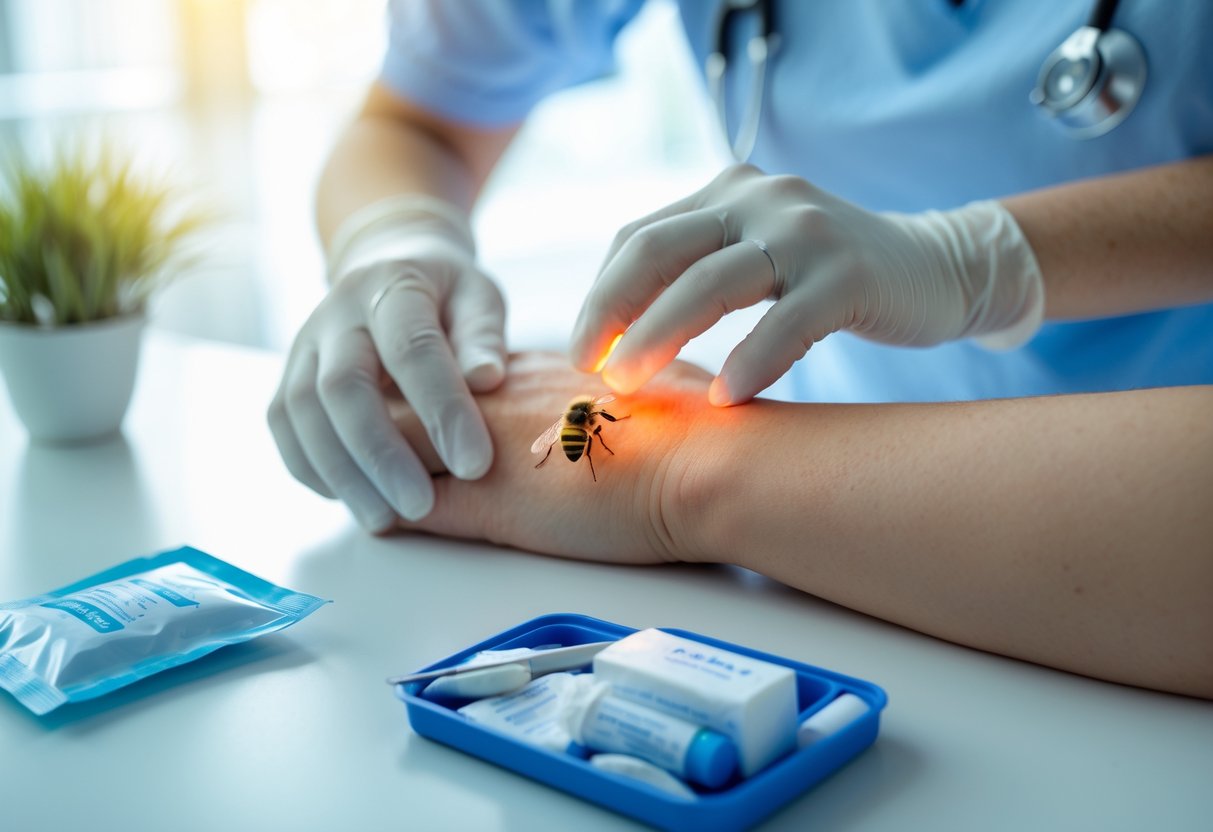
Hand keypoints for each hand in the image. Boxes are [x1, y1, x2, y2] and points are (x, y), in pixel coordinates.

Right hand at [268, 206, 505, 531]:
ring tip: (386, 520)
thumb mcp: (479, 299)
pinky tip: (352, 502)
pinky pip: (284, 427)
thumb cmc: (448, 296)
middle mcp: (336, 314)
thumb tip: (485, 378)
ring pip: (302, 412)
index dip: (442, 409)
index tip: (476, 464)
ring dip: (342, 474)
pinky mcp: (288, 377)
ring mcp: (303, 345)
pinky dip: (314, 470)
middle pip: (342, 386)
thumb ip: (482, 337)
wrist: (390, 270)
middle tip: (421, 506)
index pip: (412, 348)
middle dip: (380, 453)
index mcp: (392, 286)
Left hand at [388, 352, 715, 564]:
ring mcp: (489, 448)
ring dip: (372, 463)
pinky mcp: (488, 505)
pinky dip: (391, 511)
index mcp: (536, 369)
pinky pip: (414, 506)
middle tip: (356, 435)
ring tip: (352, 478)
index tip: (414, 403)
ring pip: (396, 446)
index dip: (431, 390)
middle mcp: (500, 397)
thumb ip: (622, 386)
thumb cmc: (699, 426)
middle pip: (409, 396)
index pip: (456, 373)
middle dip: (381, 415)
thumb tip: (641, 396)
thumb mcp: (652, 384)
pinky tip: (378, 520)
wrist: (706, 460)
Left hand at [569, 164, 1042, 405]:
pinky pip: (786, 322)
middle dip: (611, 314)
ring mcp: (806, 231)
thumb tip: (615, 342)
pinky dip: (751, 362)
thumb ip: (696, 276)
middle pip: (659, 252)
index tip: (582, 353)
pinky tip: (724, 399)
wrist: (937, 267)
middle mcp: (759, 198)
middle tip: (589, 371)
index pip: (639, 240)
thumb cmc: (828, 279)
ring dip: (659, 338)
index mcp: (726, 193)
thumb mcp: (756, 258)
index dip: (600, 297)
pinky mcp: (850, 273)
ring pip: (710, 284)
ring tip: (629, 387)